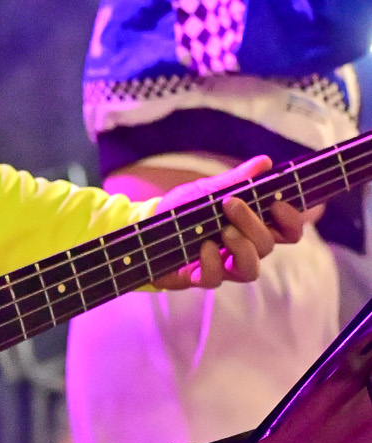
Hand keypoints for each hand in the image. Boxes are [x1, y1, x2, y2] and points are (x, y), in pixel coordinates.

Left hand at [152, 155, 308, 289]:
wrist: (150, 223)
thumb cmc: (185, 208)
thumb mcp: (208, 189)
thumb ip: (236, 180)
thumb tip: (264, 163)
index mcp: (253, 227)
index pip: (288, 231)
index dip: (292, 220)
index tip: (278, 203)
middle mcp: (244, 248)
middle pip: (268, 246)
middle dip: (253, 224)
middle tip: (231, 204)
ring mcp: (225, 266)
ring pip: (250, 270)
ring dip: (241, 248)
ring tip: (224, 231)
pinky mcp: (202, 277)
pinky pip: (216, 278)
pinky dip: (212, 262)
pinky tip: (203, 246)